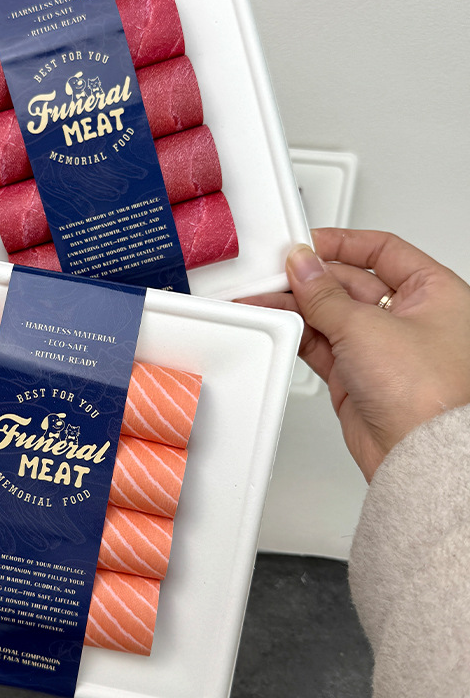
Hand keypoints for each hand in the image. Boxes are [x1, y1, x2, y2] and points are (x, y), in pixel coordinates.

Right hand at [240, 228, 469, 480]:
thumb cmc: (429, 395)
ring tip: (264, 300)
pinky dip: (298, 334)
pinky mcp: (357, 375)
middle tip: (275, 274)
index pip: (383, 251)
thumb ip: (326, 294)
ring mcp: (381, 348)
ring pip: (330, 314)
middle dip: (311, 277)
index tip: (306, 243)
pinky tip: (278, 324)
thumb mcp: (367, 327)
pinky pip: (321, 343)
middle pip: (350, 282)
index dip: (343, 242)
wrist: (419, 456)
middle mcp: (409, 318)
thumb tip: (303, 265)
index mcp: (434, 292)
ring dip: (297, 306)